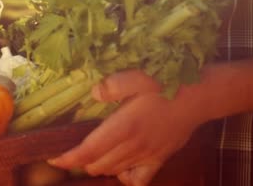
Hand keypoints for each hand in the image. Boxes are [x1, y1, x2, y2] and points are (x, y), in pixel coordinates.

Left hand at [47, 70, 203, 185]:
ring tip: (90, 153)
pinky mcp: (159, 159)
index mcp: (123, 128)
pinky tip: (119, 166)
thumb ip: (113, 85)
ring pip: (113, 171)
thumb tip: (94, 93)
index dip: (68, 159)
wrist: (198, 96)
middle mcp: (133, 146)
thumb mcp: (138, 76)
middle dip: (80, 160)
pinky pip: (138, 179)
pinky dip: (124, 177)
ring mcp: (146, 156)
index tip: (53, 158)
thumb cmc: (165, 84)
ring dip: (98, 165)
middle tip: (71, 149)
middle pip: (96, 164)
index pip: (88, 151)